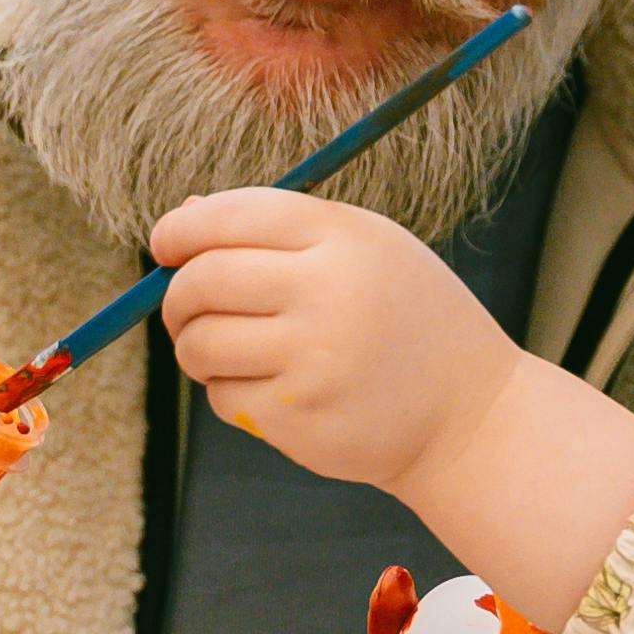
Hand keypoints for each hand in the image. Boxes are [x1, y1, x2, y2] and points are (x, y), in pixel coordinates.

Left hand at [153, 188, 633, 617]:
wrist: (469, 416)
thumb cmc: (409, 321)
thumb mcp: (369, 251)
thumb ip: (284, 230)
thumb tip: (181, 218)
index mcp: (344, 239)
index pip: (232, 216)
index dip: (181, 228)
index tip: (164, 243)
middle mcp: (328, 294)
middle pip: (204, 280)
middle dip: (177, 294)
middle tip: (184, 306)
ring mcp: (312, 360)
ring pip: (201, 343)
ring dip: (195, 346)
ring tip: (224, 348)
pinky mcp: (298, 417)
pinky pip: (222, 395)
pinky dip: (228, 390)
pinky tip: (273, 388)